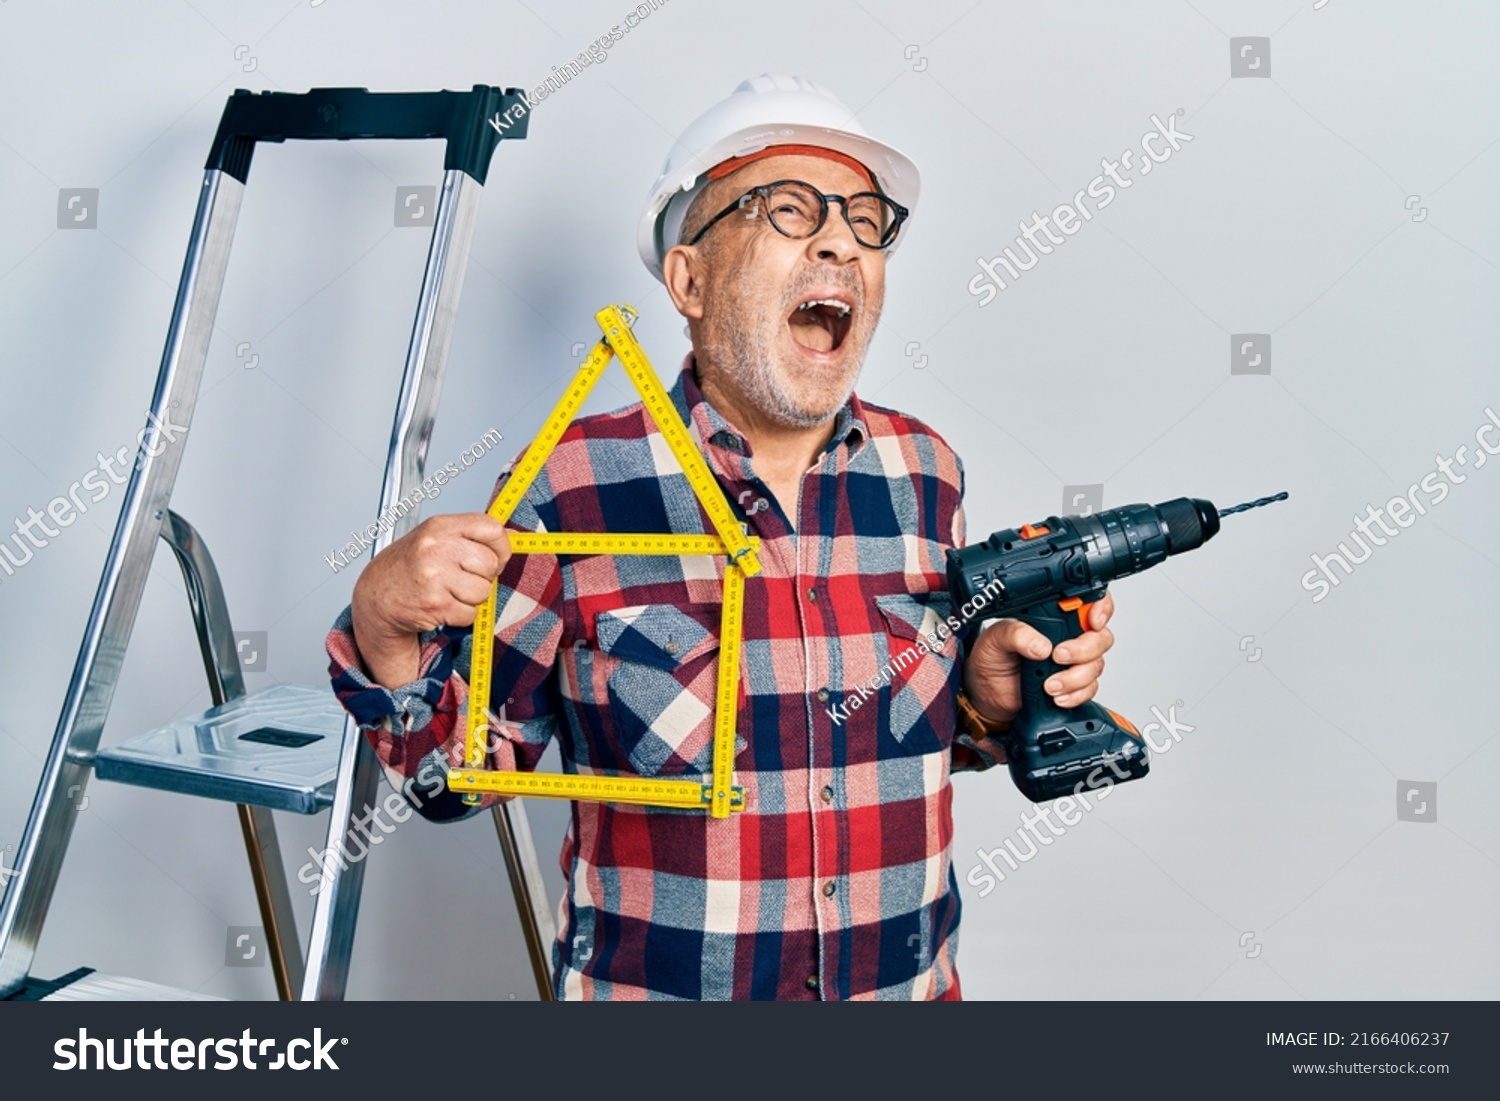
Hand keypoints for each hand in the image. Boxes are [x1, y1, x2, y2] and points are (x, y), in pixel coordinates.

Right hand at [350, 513, 510, 687]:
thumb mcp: (435, 539)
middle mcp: (436, 547)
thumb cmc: (409, 567)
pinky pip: (470, 614)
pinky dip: (460, 616)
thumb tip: (511, 536)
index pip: (491, 528)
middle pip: (490, 564)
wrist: (376, 598)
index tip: (496, 556)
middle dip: (483, 577)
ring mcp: (435, 576)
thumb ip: (471, 536)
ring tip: (448, 592)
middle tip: (461, 579)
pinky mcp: (435, 604)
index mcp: (440, 526)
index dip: (501, 546)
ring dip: (471, 598)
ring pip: (483, 591)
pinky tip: (442, 606)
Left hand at [961, 593, 1115, 724]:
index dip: (1101, 608)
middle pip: (1100, 637)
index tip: (1093, 622)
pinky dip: (1076, 694)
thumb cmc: (992, 657)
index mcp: (1053, 615)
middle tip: (1058, 656)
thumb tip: (1041, 646)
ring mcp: (1073, 660)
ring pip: (1096, 665)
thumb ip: (1017, 635)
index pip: (1090, 601)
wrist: (986, 691)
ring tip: (1049, 684)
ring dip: (1076, 677)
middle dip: (1084, 649)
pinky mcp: (1073, 684)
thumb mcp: (996, 639)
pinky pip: (1090, 689)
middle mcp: (1069, 635)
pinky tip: (1057, 696)